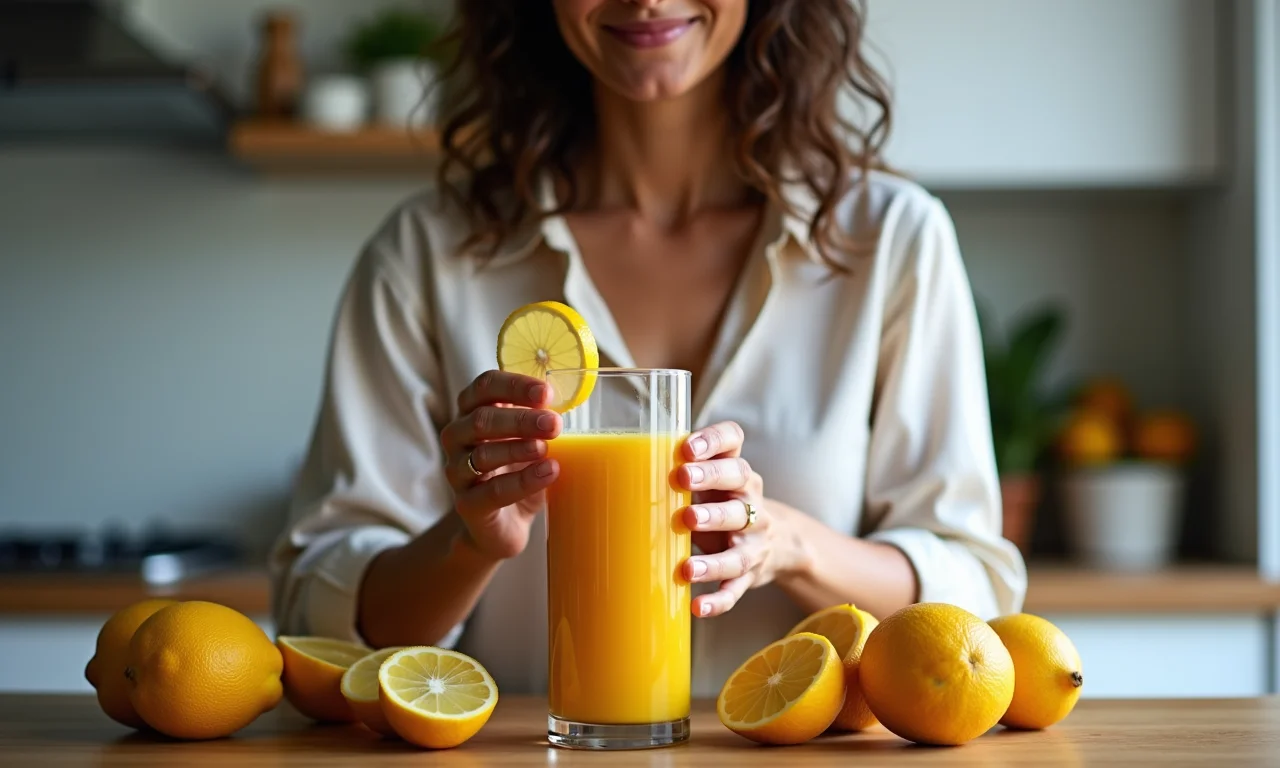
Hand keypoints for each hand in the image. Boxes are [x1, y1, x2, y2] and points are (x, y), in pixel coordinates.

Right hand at [440, 370, 561, 559]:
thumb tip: (573, 400)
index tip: (546, 393)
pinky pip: (491, 491)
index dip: (514, 385)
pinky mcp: (467, 505)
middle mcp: (458, 437)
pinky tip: (548, 473)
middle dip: (520, 419)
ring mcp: (457, 472)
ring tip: (546, 448)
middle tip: (554, 424)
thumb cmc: (518, 471)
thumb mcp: (532, 440)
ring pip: (482, 455)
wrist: (505, 525)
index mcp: (473, 411)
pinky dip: (521, 482)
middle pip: (481, 419)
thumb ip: (543, 420)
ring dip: (517, 449)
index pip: (485, 387)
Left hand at [676, 422, 805, 617]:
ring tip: (687, 567)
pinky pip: (736, 588)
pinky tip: (698, 607)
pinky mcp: (750, 574)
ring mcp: (753, 540)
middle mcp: (750, 501)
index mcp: (736, 471)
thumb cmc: (724, 506)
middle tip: (682, 480)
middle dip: (711, 481)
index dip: (714, 440)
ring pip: (739, 548)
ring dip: (714, 557)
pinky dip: (719, 600)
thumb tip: (617, 470)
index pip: (733, 441)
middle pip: (739, 484)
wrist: (778, 544)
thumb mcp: (712, 483)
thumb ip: (682, 473)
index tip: (687, 447)